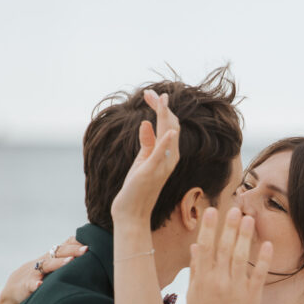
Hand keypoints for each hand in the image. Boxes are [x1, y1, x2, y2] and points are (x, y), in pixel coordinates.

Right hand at [0, 237, 87, 303]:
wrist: (13, 289)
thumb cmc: (39, 276)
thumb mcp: (52, 265)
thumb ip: (66, 256)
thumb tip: (87, 249)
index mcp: (51, 257)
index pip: (65, 246)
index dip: (76, 242)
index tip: (92, 240)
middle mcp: (44, 262)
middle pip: (59, 252)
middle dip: (73, 250)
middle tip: (86, 249)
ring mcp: (35, 273)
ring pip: (47, 265)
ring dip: (58, 263)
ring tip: (70, 261)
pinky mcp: (26, 286)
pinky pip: (30, 284)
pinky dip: (35, 284)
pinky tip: (40, 285)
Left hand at [111, 91, 179, 225]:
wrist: (132, 211)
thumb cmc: (138, 188)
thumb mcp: (142, 161)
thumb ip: (146, 142)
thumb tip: (145, 123)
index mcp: (168, 154)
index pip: (169, 126)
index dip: (162, 109)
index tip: (150, 95)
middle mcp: (170, 159)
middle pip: (171, 126)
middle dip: (162, 107)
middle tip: (150, 93)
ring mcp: (163, 165)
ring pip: (168, 136)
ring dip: (165, 116)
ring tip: (160, 99)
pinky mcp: (152, 171)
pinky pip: (161, 154)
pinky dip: (165, 142)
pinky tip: (168, 130)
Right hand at [184, 207, 272, 303]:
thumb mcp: (193, 294)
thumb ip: (196, 270)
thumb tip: (196, 247)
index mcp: (203, 279)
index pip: (205, 248)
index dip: (209, 228)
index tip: (213, 210)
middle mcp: (219, 281)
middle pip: (224, 248)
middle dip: (229, 227)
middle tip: (235, 208)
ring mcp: (236, 289)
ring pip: (241, 257)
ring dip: (245, 237)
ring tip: (249, 219)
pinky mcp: (252, 297)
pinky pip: (258, 274)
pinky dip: (262, 259)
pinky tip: (266, 244)